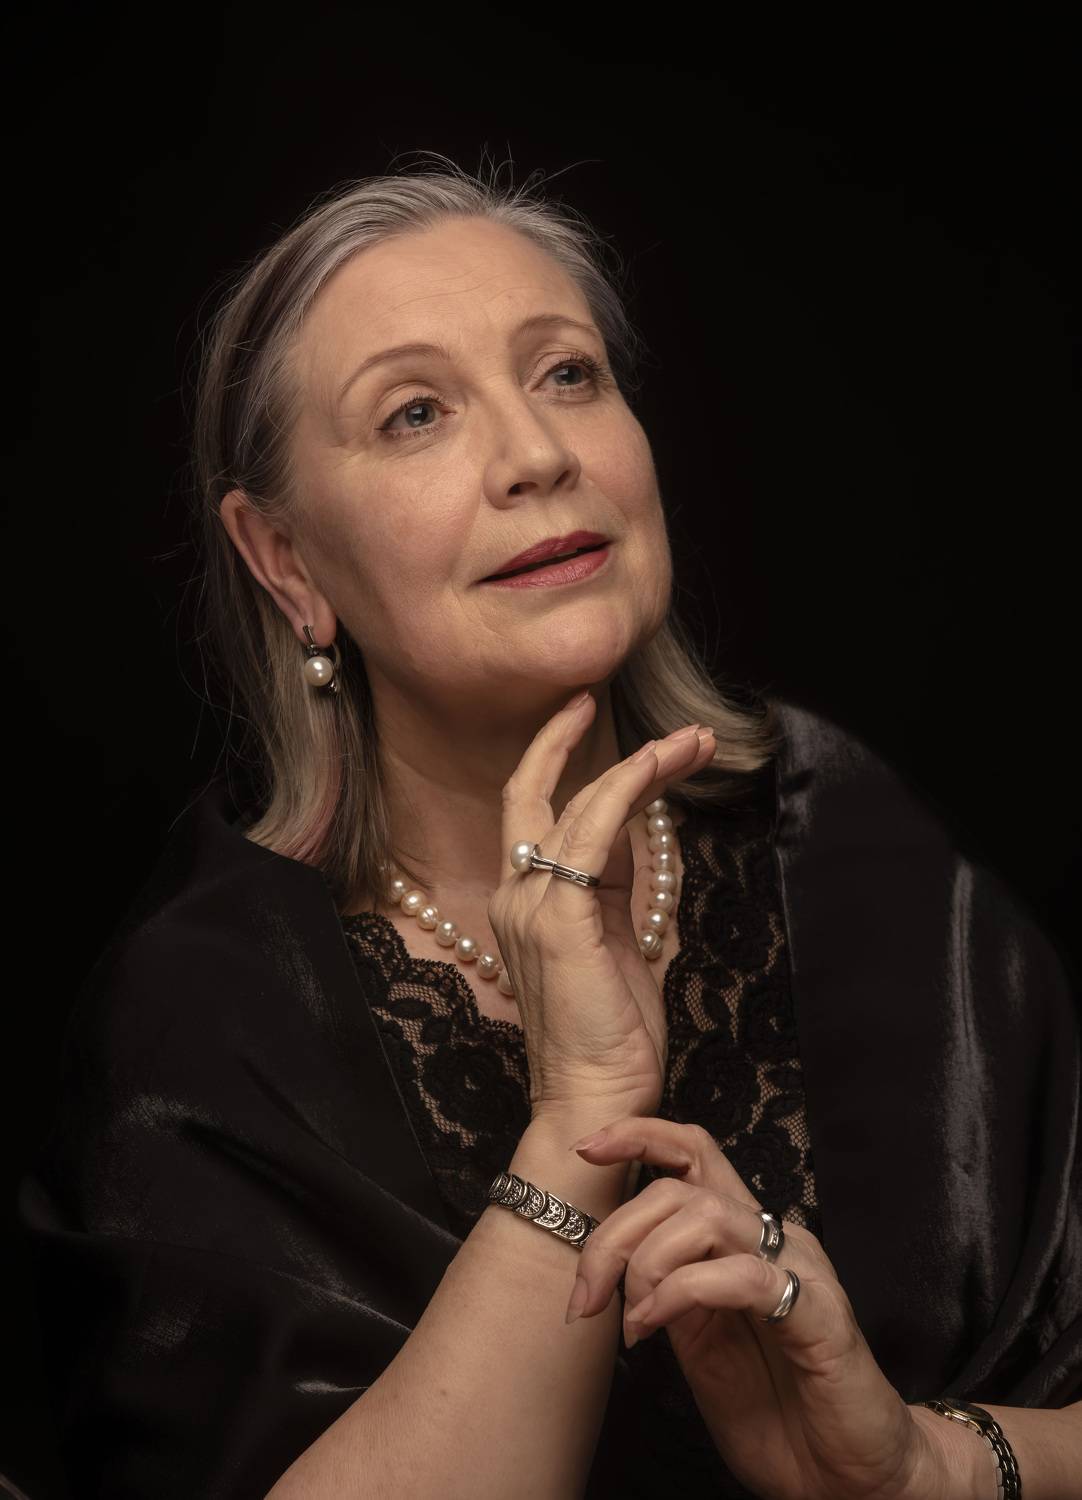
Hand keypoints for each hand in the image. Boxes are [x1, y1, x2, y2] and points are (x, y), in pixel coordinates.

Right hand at [489, 692, 715, 1121]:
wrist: (595, 1099)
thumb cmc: (611, 1037)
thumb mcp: (622, 949)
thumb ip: (624, 894)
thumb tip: (645, 842)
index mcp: (529, 904)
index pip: (538, 815)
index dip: (560, 761)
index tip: (593, 720)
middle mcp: (517, 895)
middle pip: (535, 792)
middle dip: (573, 739)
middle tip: (613, 699)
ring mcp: (531, 905)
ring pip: (577, 803)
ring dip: (639, 763)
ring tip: (691, 741)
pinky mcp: (558, 918)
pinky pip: (592, 832)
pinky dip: (627, 790)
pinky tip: (660, 766)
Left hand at [564, 1116, 941, 1499]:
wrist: (846, 1477)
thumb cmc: (778, 1412)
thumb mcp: (701, 1346)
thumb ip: (667, 1296)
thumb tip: (611, 1271)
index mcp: (741, 1239)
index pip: (694, 1155)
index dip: (639, 1138)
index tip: (586, 1150)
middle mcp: (770, 1238)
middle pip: (679, 1189)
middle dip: (614, 1235)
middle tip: (586, 1298)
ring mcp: (799, 1268)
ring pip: (706, 1216)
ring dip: (647, 1263)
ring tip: (632, 1321)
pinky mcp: (819, 1310)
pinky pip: (742, 1275)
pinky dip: (683, 1291)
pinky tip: (654, 1324)